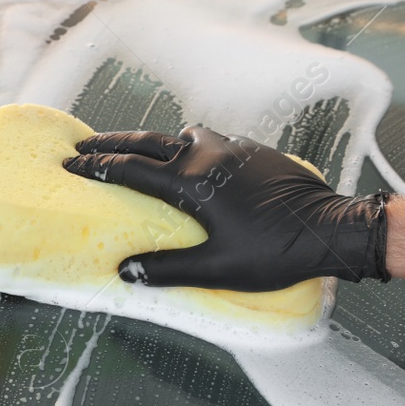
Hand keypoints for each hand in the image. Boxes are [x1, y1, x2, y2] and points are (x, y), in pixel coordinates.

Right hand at [62, 127, 390, 291]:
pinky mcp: (254, 150)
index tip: (71, 164)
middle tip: (85, 145)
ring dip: (153, 140)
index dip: (97, 167)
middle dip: (112, 143)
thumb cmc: (276, 252)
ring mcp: (232, 147)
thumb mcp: (219, 269)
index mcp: (192, 184)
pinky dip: (187, 144)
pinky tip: (192, 158)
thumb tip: (126, 270)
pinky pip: (210, 139)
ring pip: (180, 135)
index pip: (131, 170)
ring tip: (138, 150)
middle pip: (147, 142)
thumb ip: (168, 269)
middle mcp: (207, 156)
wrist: (333, 228)